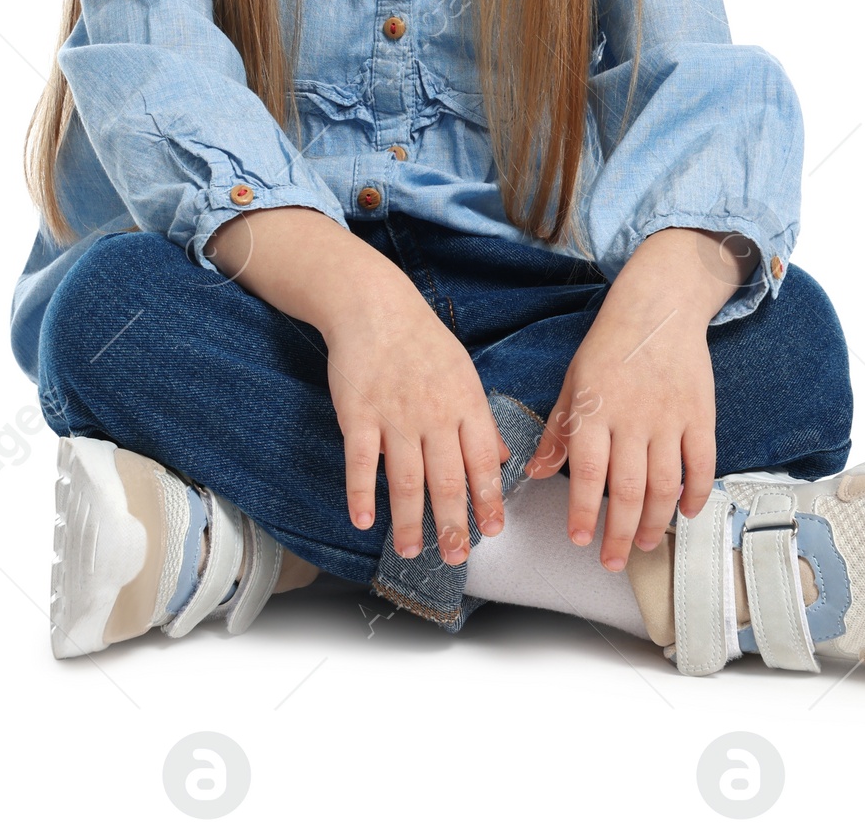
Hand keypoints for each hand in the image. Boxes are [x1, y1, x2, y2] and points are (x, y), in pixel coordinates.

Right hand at [322, 273, 508, 564]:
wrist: (375, 307)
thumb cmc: (423, 342)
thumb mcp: (464, 373)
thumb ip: (482, 420)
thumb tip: (507, 457)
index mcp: (465, 404)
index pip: (483, 461)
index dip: (488, 499)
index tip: (492, 531)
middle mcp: (434, 414)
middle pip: (446, 480)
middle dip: (453, 524)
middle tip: (456, 557)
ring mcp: (394, 415)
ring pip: (404, 479)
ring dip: (409, 520)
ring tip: (412, 550)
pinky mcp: (358, 414)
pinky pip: (360, 461)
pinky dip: (360, 493)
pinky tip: (364, 521)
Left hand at [526, 229, 744, 570]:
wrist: (658, 307)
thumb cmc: (609, 346)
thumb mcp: (572, 383)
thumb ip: (558, 431)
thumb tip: (534, 472)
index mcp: (595, 410)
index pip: (586, 473)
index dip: (582, 512)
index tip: (578, 539)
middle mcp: (632, 417)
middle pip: (628, 490)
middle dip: (619, 534)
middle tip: (612, 560)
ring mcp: (670, 417)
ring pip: (665, 485)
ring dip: (656, 522)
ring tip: (645, 543)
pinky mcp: (700, 414)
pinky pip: (702, 464)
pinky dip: (696, 494)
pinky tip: (685, 512)